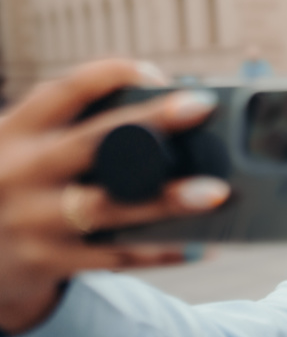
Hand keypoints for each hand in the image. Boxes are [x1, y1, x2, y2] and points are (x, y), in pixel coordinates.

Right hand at [0, 59, 229, 334]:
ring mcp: (34, 220)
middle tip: (201, 106)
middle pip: (93, 141)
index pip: (65, 90)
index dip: (112, 75)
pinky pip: (115, 258)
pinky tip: (200, 246)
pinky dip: (160, 252)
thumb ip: (66, 131)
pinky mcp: (49, 261)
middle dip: (150, 121)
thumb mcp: (19, 149)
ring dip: (167, 199)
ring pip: (109, 206)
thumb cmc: (14, 189)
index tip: (156, 74)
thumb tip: (157, 114)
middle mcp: (21, 171)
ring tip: (217, 192)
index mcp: (15, 132)